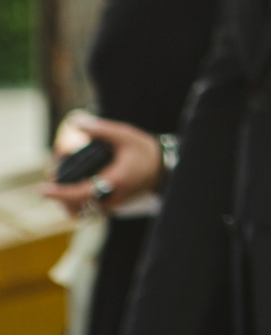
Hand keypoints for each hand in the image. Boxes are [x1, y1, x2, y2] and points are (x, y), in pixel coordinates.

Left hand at [41, 113, 162, 216]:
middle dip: (60, 198)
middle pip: (76, 208)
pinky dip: (77, 202)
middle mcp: (111, 197)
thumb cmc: (144, 151)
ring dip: (67, 202)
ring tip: (61, 185)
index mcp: (114, 181)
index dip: (59, 193)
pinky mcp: (112, 205)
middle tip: (52, 182)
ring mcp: (111, 204)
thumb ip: (100, 129)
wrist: (163, 168)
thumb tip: (75, 122)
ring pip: (81, 212)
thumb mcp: (125, 135)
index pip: (80, 193)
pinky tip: (74, 187)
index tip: (43, 189)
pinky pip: (88, 210)